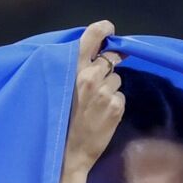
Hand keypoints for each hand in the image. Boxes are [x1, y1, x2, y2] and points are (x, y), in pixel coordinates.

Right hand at [61, 20, 126, 174]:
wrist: (68, 152)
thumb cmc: (61, 120)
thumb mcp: (63, 89)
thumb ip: (79, 71)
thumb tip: (100, 57)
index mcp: (73, 69)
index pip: (91, 38)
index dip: (103, 30)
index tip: (109, 30)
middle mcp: (90, 77)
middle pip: (111, 59)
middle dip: (111, 65)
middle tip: (103, 79)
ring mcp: (105, 92)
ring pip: (117, 80)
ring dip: (111, 88)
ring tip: (96, 105)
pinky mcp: (116, 106)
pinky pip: (121, 97)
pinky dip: (115, 104)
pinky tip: (102, 115)